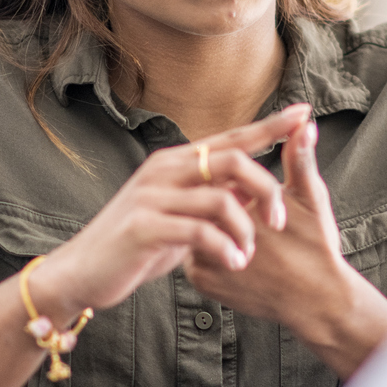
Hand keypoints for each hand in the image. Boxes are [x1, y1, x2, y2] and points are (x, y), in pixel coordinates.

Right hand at [31, 105, 311, 321]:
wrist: (81, 272)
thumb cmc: (136, 245)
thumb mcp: (179, 216)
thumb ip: (211, 200)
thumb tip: (253, 193)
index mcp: (176, 162)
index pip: (231, 137)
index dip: (269, 126)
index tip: (305, 114)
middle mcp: (164, 170)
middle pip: (233, 160)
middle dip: (266, 189)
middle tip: (281, 223)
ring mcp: (152, 196)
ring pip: (221, 198)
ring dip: (245, 230)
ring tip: (248, 256)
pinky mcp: (145, 227)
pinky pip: (200, 232)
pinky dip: (225, 249)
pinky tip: (232, 265)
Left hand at [184, 110, 386, 376]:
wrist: (318, 303)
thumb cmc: (318, 247)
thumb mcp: (310, 198)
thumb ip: (299, 159)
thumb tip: (303, 124)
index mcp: (233, 204)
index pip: (215, 178)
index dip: (234, 181)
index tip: (260, 200)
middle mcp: (209, 231)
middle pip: (202, 204)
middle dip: (222, 204)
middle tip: (258, 222)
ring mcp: (201, 258)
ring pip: (197, 230)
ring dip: (214, 227)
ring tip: (252, 240)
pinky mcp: (202, 282)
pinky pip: (196, 258)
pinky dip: (213, 253)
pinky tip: (241, 259)